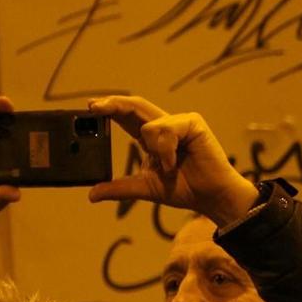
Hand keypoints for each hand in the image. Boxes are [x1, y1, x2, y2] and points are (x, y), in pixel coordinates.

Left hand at [85, 96, 258, 224]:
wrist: (212, 197)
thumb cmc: (186, 190)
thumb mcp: (145, 187)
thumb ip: (119, 188)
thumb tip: (92, 194)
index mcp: (151, 137)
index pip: (126, 116)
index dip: (108, 109)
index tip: (89, 109)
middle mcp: (164, 125)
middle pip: (134, 104)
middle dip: (113, 104)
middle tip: (94, 107)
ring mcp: (180, 122)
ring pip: (149, 125)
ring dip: (153, 149)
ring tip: (168, 167)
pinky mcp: (193, 123)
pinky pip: (166, 130)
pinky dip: (166, 150)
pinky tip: (175, 162)